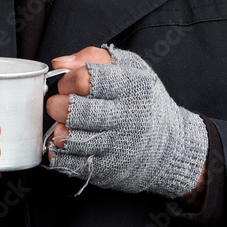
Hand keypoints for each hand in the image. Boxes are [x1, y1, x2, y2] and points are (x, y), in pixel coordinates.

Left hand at [45, 45, 208, 198]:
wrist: (170, 146)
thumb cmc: (144, 101)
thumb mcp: (130, 67)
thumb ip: (94, 57)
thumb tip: (60, 63)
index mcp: (130, 86)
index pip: (85, 79)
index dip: (67, 80)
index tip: (67, 83)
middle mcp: (125, 117)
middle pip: (73, 110)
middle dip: (56, 105)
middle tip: (59, 103)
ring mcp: (116, 146)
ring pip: (70, 138)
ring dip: (59, 130)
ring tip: (65, 124)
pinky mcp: (108, 169)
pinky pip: (71, 162)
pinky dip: (61, 153)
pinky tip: (67, 144)